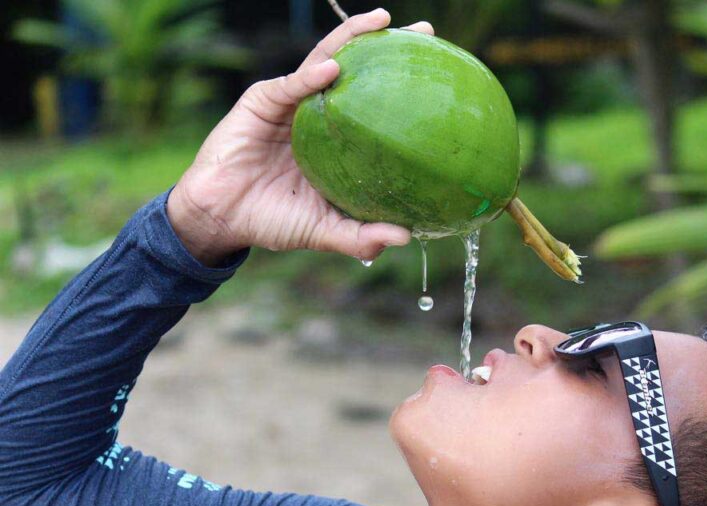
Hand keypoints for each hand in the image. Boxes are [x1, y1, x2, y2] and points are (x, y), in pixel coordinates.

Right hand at [167, 9, 434, 265]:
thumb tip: (406, 237)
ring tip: (383, 22)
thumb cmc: (273, 220)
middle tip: (425, 32)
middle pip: (357, 69)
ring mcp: (291, 103)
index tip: (440, 74)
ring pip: (326, 61)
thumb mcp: (324, 231)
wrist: (221, 218)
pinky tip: (333, 69)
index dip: (402, 85)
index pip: (374, 101)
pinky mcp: (263, 102)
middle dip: (388, 45)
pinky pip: (291, 85)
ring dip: (353, 38)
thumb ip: (361, 236)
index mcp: (336, 137)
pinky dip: (310, 77)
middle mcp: (318, 113)